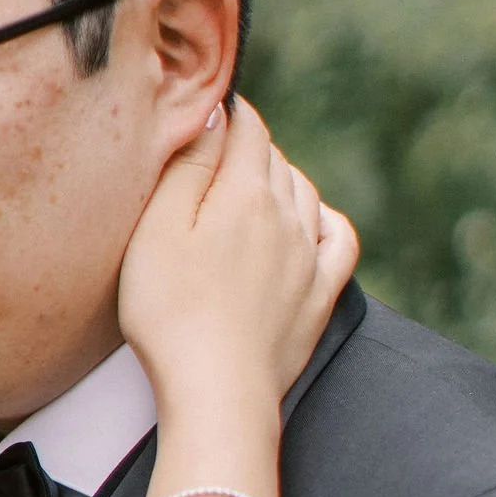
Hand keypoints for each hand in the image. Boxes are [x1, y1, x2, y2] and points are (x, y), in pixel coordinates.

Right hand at [118, 98, 359, 410]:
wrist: (218, 391)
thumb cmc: (171, 314)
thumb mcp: (157, 232)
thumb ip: (187, 167)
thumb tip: (214, 115)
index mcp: (244, 193)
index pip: (246, 126)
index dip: (228, 108)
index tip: (209, 104)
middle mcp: (287, 215)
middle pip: (274, 157)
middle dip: (249, 143)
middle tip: (219, 146)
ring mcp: (308, 256)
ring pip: (304, 192)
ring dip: (280, 177)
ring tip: (251, 183)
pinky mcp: (319, 295)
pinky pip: (338, 238)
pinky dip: (324, 219)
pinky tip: (309, 222)